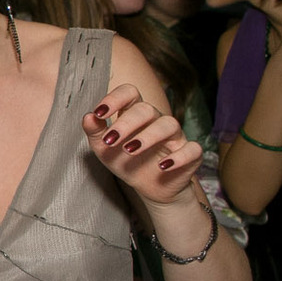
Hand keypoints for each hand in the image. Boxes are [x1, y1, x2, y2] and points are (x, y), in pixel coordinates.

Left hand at [82, 84, 199, 205]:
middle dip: (127, 123)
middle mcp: (156, 120)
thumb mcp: (104, 148)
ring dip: (148, 136)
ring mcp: (175, 137)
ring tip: (129, 151)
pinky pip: (193, 149)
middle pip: (146, 109)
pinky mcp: (190, 155)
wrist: (147, 187)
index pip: (129, 93)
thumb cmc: (125, 161)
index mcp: (134, 114)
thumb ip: (95, 131)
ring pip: (169, 124)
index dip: (115, 98)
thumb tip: (88, 116)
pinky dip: (179, 157)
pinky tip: (163, 166)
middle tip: (111, 140)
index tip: (99, 113)